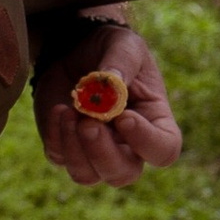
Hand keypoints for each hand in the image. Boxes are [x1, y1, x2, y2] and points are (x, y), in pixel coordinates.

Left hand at [34, 21, 181, 187]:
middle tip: (88, 124)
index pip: (164, 150)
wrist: (75, 50)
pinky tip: (58, 108)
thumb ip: (120, 62)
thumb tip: (111, 83)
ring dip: (75, 150)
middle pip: (123, 174)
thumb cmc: (110, 49)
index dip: (146, 141)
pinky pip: (59, 157)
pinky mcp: (64, 146)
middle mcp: (127, 146)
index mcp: (154, 123)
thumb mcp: (122, 44)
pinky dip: (55, 136)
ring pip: (87, 175)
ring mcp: (94, 150)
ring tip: (69, 112)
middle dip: (103, 154)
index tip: (124, 117)